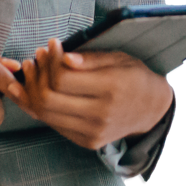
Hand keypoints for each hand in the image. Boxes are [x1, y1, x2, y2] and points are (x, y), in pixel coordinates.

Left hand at [6, 39, 173, 149]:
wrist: (152, 110)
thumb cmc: (133, 76)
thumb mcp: (118, 58)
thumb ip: (89, 59)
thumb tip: (64, 58)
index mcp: (110, 89)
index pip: (63, 79)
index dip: (51, 59)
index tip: (52, 43)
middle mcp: (100, 115)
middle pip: (49, 99)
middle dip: (37, 75)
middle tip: (37, 56)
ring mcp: (92, 133)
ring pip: (46, 114)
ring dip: (33, 90)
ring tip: (34, 69)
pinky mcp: (87, 142)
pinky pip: (53, 124)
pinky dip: (40, 106)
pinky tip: (38, 87)